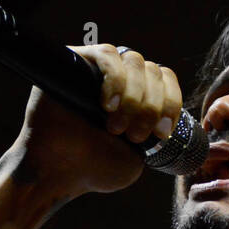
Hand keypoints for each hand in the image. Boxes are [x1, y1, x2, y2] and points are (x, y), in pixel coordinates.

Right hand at [8, 44, 183, 197]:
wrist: (57, 173)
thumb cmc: (94, 169)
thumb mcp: (137, 157)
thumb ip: (154, 133)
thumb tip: (170, 116)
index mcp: (139, 96)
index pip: (166, 79)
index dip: (171, 103)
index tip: (161, 133)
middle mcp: (121, 78)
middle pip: (152, 70)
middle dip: (150, 106)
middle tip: (133, 135)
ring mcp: (99, 68)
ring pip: (134, 61)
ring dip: (133, 96)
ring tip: (116, 126)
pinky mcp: (76, 61)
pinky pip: (107, 54)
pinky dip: (115, 79)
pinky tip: (107, 104)